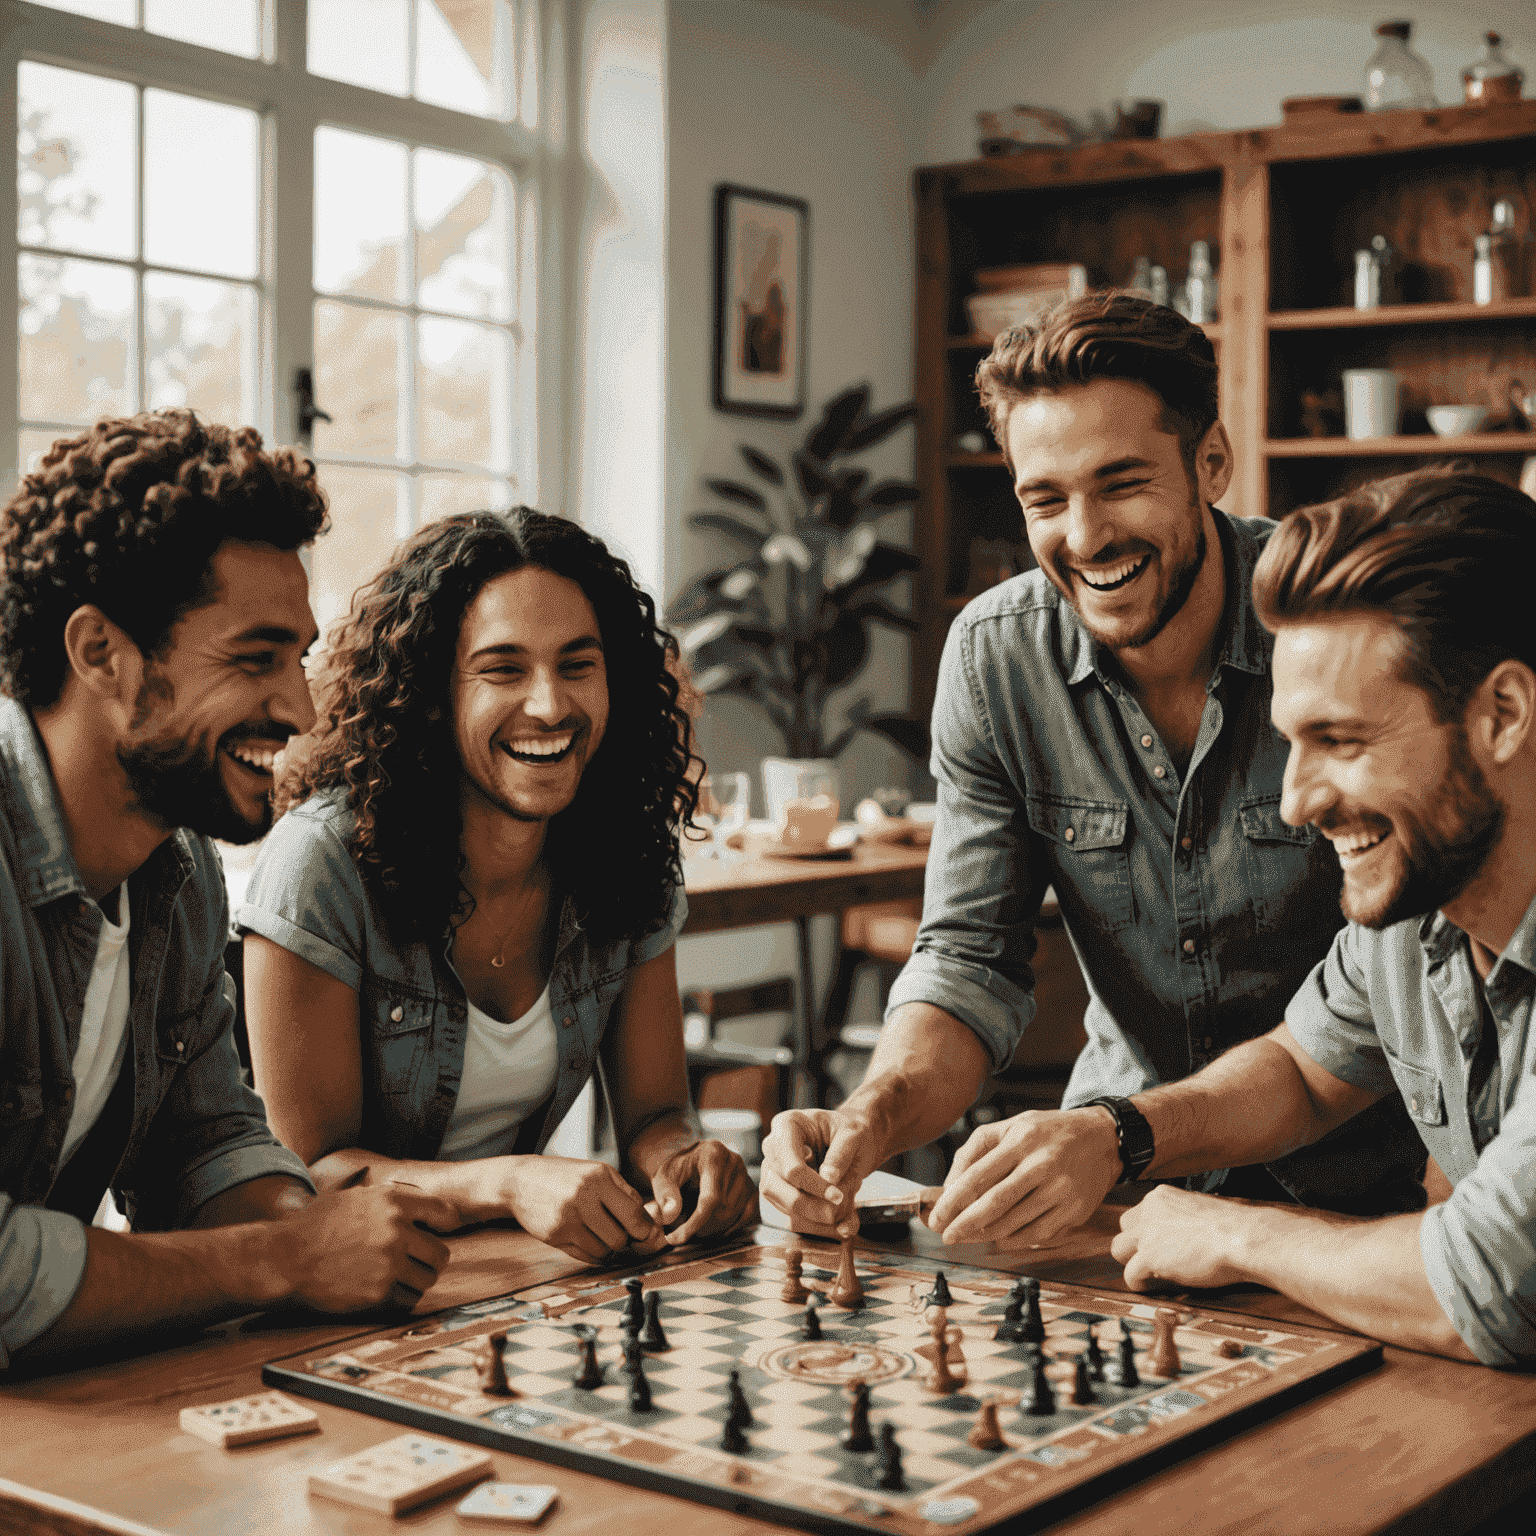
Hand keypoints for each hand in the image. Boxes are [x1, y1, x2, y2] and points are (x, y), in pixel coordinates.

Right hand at [273, 1183, 458, 1311]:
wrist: (286, 1257)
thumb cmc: (316, 1226)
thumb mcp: (355, 1197)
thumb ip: (389, 1199)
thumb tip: (418, 1205)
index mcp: (393, 1201)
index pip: (445, 1214)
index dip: (445, 1226)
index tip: (440, 1233)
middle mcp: (396, 1230)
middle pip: (441, 1253)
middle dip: (430, 1260)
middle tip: (417, 1263)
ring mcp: (389, 1262)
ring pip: (427, 1279)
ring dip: (416, 1281)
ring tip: (398, 1278)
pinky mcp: (379, 1292)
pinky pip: (407, 1300)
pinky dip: (401, 1299)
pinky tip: (386, 1292)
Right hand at [503, 1155, 663, 1264]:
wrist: (522, 1181)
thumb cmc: (565, 1177)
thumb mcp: (596, 1173)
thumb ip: (624, 1193)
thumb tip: (649, 1222)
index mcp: (599, 1177)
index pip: (634, 1214)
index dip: (644, 1230)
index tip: (644, 1234)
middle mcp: (583, 1196)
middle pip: (620, 1238)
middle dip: (624, 1241)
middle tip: (619, 1233)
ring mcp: (567, 1218)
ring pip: (604, 1251)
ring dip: (607, 1249)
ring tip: (600, 1234)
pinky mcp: (555, 1235)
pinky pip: (586, 1256)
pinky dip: (593, 1254)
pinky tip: (587, 1240)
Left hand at [646, 1139, 758, 1245]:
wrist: (692, 1159)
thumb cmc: (679, 1168)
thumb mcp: (664, 1175)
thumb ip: (665, 1193)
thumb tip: (670, 1214)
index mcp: (713, 1154)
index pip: (710, 1197)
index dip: (694, 1223)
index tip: (676, 1238)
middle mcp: (734, 1161)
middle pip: (722, 1208)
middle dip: (701, 1223)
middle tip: (682, 1225)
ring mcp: (745, 1174)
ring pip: (733, 1213)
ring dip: (715, 1223)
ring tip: (697, 1217)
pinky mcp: (752, 1185)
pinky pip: (748, 1213)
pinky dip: (734, 1224)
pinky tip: (719, 1227)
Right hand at [760, 1108, 882, 1238]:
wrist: (850, 1141)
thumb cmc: (849, 1131)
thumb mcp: (853, 1133)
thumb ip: (841, 1154)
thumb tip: (829, 1178)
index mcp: (787, 1126)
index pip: (790, 1166)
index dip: (814, 1185)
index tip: (837, 1196)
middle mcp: (774, 1150)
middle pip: (778, 1189)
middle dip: (811, 1207)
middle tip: (840, 1209)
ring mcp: (774, 1173)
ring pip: (784, 1208)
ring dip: (816, 1219)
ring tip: (845, 1212)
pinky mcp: (781, 1194)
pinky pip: (794, 1219)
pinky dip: (820, 1226)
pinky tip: (842, 1223)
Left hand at [925, 1108, 1120, 1245]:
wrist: (1102, 1138)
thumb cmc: (1049, 1131)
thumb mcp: (1011, 1125)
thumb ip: (977, 1148)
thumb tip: (951, 1184)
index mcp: (1021, 1140)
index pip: (978, 1175)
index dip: (953, 1200)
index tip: (937, 1217)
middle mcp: (1042, 1164)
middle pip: (995, 1202)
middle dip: (965, 1223)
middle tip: (947, 1235)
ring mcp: (1060, 1189)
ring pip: (1014, 1221)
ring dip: (985, 1235)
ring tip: (968, 1237)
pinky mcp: (1074, 1210)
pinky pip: (1037, 1233)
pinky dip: (1013, 1240)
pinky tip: (998, 1239)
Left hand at [1111, 1184, 1253, 1290]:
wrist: (1243, 1238)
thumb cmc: (1234, 1229)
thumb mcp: (1201, 1212)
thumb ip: (1183, 1219)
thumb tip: (1182, 1234)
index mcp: (1162, 1197)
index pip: (1140, 1213)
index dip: (1148, 1232)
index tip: (1160, 1245)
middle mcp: (1149, 1210)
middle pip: (1124, 1228)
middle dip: (1136, 1244)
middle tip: (1153, 1259)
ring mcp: (1147, 1233)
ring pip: (1118, 1249)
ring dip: (1132, 1263)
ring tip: (1149, 1274)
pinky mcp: (1150, 1257)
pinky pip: (1129, 1274)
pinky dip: (1138, 1284)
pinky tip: (1149, 1288)